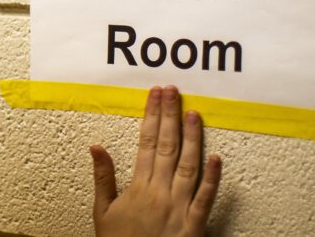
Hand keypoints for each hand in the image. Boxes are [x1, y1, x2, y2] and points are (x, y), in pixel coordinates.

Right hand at [90, 85, 221, 235]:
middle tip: (173, 91)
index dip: (151, 116)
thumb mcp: (102, 213)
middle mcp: (160, 192)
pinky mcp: (195, 225)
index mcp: (138, 187)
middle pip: (167, 146)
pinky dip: (213, 178)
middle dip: (170, 116)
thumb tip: (97, 146)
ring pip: (188, 165)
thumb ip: (103, 178)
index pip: (146, 142)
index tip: (154, 95)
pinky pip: (206, 198)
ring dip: (193, 138)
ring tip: (194, 113)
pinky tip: (217, 158)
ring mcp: (179, 207)